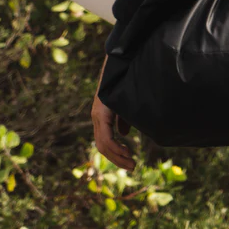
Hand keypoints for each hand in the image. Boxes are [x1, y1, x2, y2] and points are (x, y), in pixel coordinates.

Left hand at [92, 54, 135, 171]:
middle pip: (103, 146)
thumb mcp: (124, 103)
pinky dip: (115, 147)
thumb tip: (124, 133)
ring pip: (103, 144)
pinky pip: (106, 136)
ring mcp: (98, 114)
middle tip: (132, 166)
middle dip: (117, 159)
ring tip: (131, 163)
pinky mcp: (101, 111)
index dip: (116, 155)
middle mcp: (97, 116)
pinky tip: (126, 151)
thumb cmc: (124, 80)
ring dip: (117, 156)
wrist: (120, 61)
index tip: (130, 161)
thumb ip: (123, 118)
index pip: (105, 142)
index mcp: (101, 116)